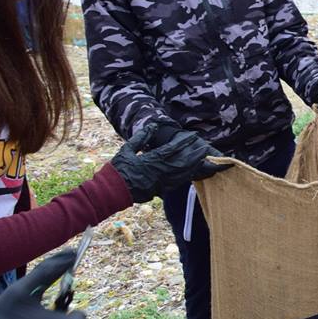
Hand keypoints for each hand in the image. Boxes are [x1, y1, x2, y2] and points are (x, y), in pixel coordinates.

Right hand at [112, 123, 228, 202]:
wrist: (112, 192)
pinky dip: (188, 176)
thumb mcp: (127, 150)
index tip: (193, 136)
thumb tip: (153, 126)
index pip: (172, 150)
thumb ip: (141, 138)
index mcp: (151, 161)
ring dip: (195, 166)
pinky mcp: (161, 190)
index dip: (184, 142)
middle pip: (183, 163)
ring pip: (183, 174)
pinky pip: (178, 182)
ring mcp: (161, 183)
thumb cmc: (118, 170)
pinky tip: (193, 172)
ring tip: (204, 160)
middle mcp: (159, 172)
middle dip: (195, 155)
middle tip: (205, 148)